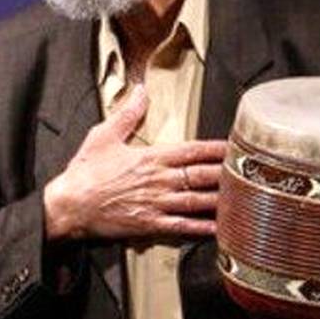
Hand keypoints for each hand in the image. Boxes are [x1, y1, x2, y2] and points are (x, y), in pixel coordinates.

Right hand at [43, 86, 226, 240]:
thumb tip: (141, 90)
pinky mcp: (150, 225)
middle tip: (250, 172)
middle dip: (227, 173)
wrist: (69, 206)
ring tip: (244, 199)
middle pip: (201, 175)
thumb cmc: (85, 171)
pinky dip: (203, 228)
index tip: (236, 146)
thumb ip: (127, 114)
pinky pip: (183, 227)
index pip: (192, 150)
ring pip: (197, 201)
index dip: (216, 148)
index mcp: (150, 157)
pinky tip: (220, 228)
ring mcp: (156, 204)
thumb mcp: (103, 135)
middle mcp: (158, 180)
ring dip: (222, 200)